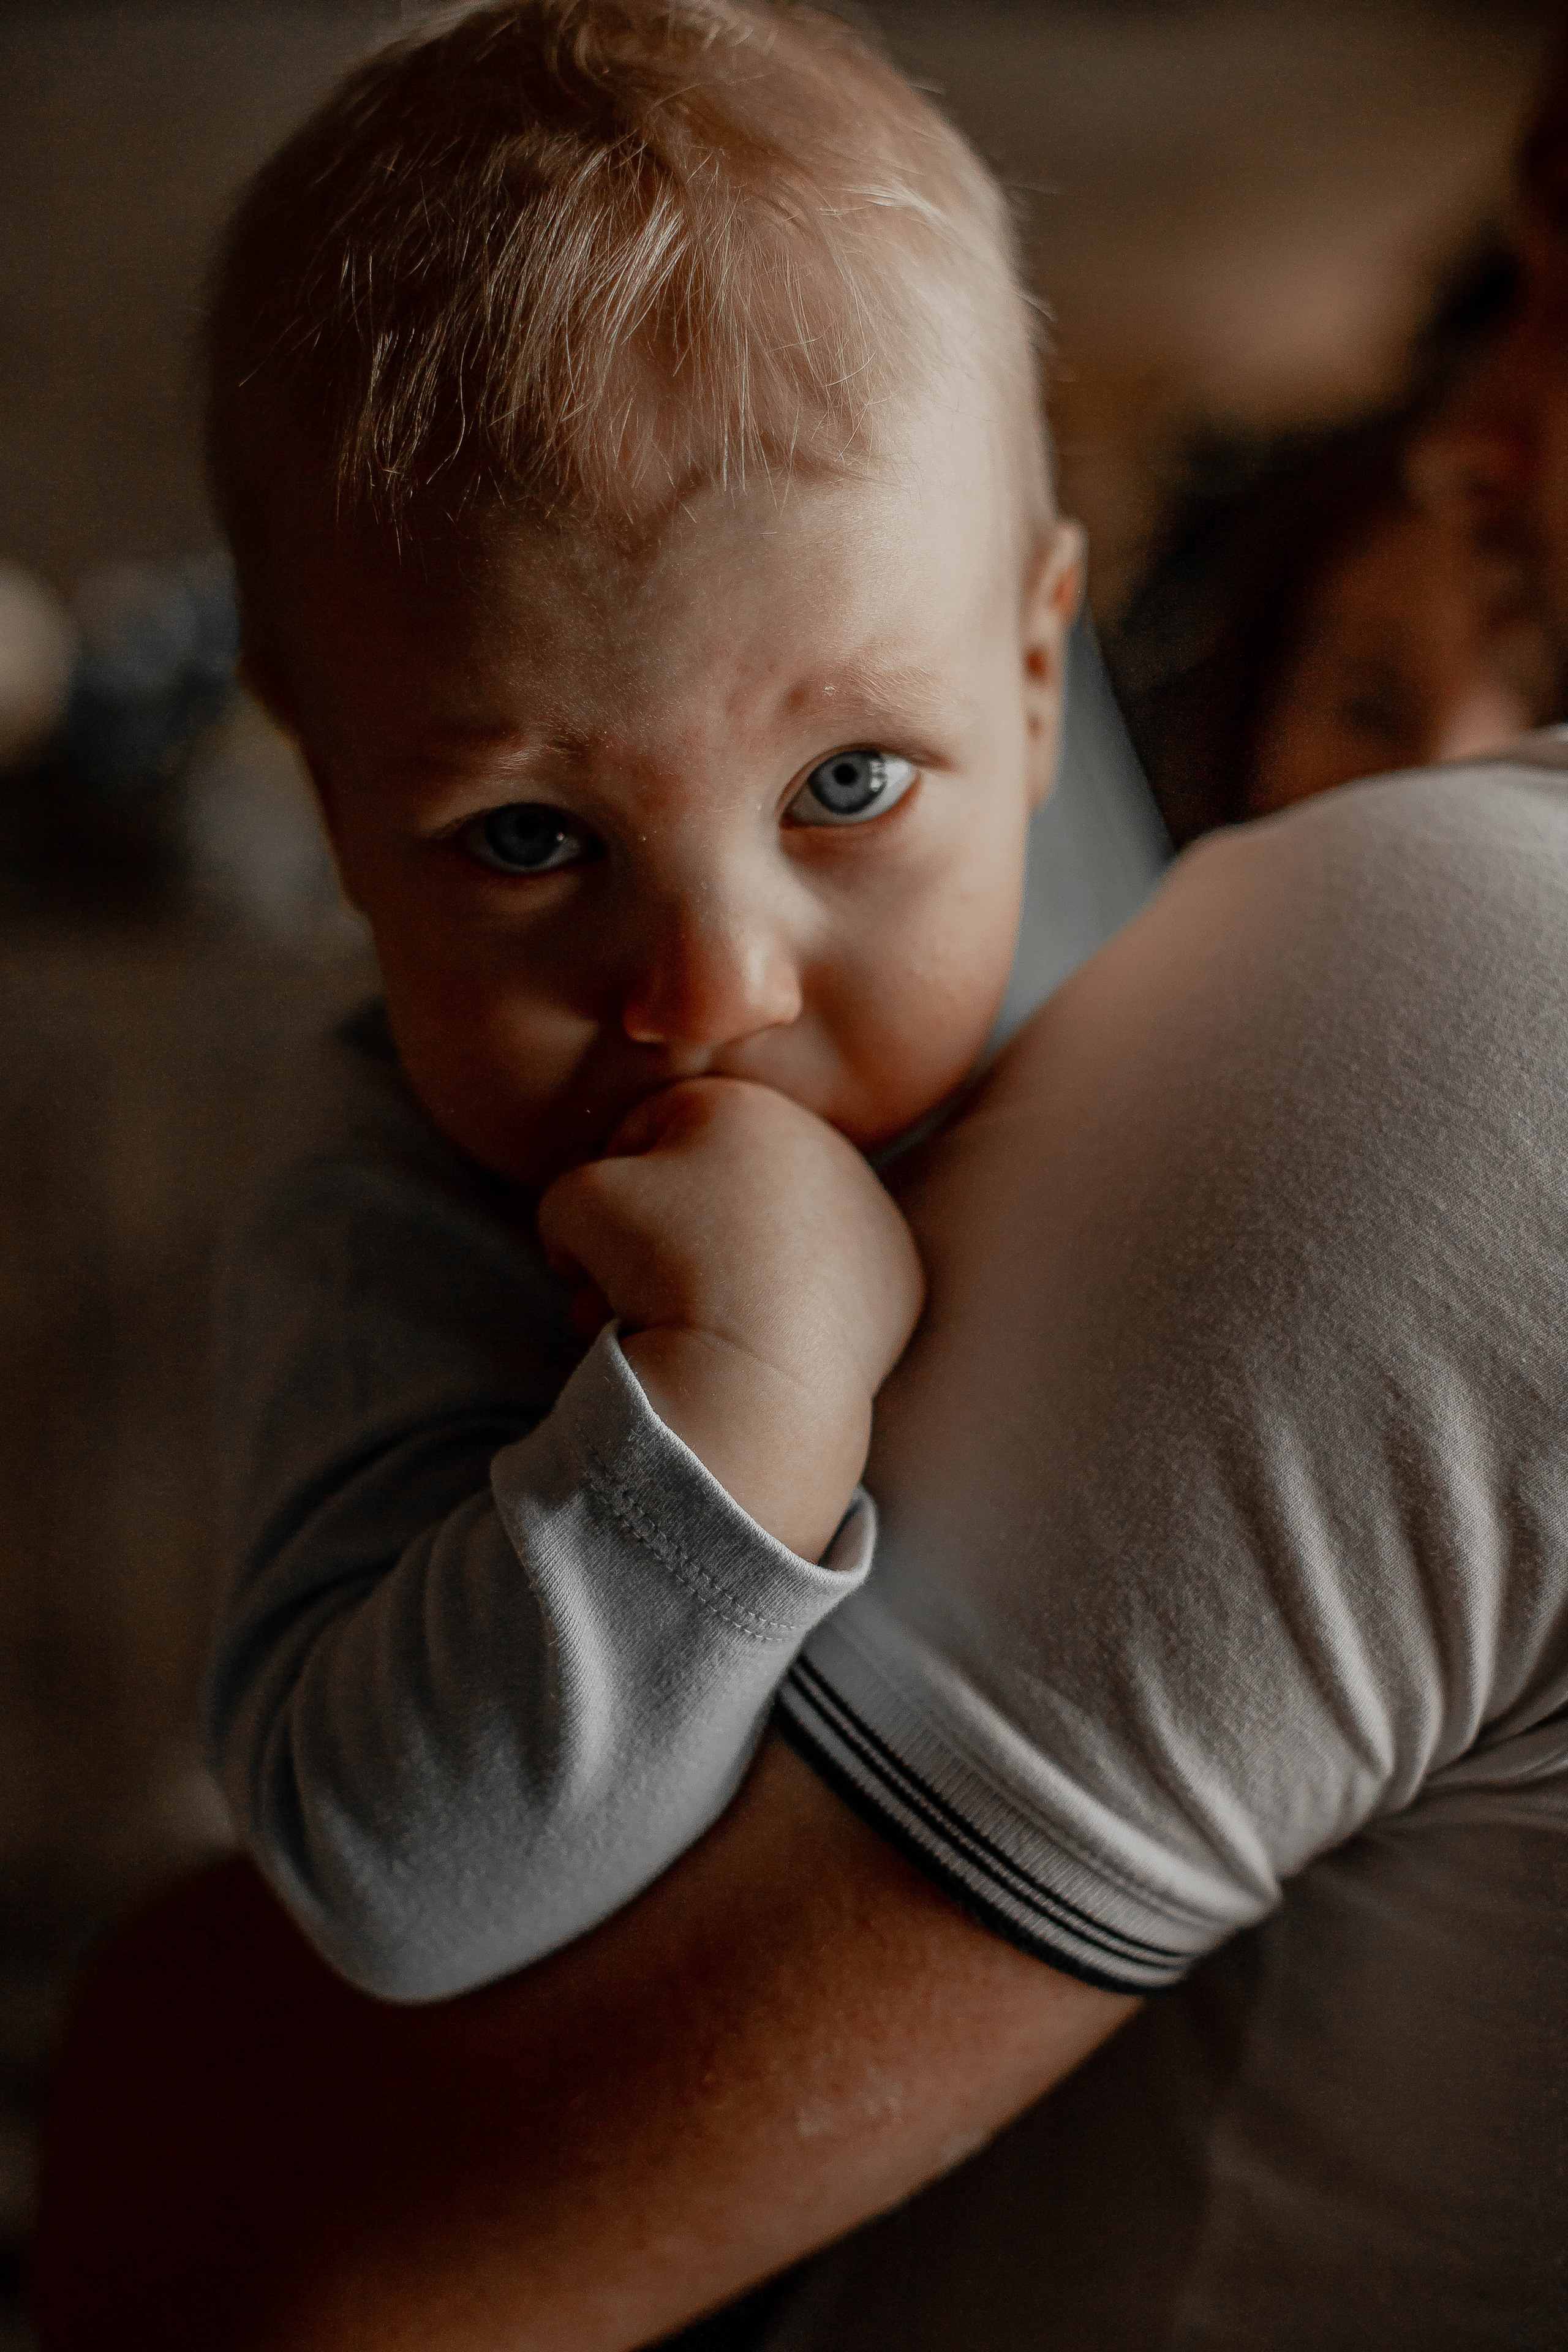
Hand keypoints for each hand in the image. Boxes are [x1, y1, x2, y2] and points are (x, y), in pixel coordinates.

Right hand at [538, 1078, 923, 1557]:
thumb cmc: (658, 1274)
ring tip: (683, 1324)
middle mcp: (825, 1142)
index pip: (653, 1126)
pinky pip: (825, 1281)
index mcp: (748, 1105)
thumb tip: (601, 1212)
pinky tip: (754, 1339)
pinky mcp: (900, 1277)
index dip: (604, 1183)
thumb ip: (577, 1182)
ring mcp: (872, 1211)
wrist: (755, 1377)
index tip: (589, 1244)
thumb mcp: (575, 1203)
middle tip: (622, 1293)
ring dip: (722, 1267)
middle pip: (720, 1178)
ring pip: (775, 1229)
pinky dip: (790, 1304)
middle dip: (663, 1233)